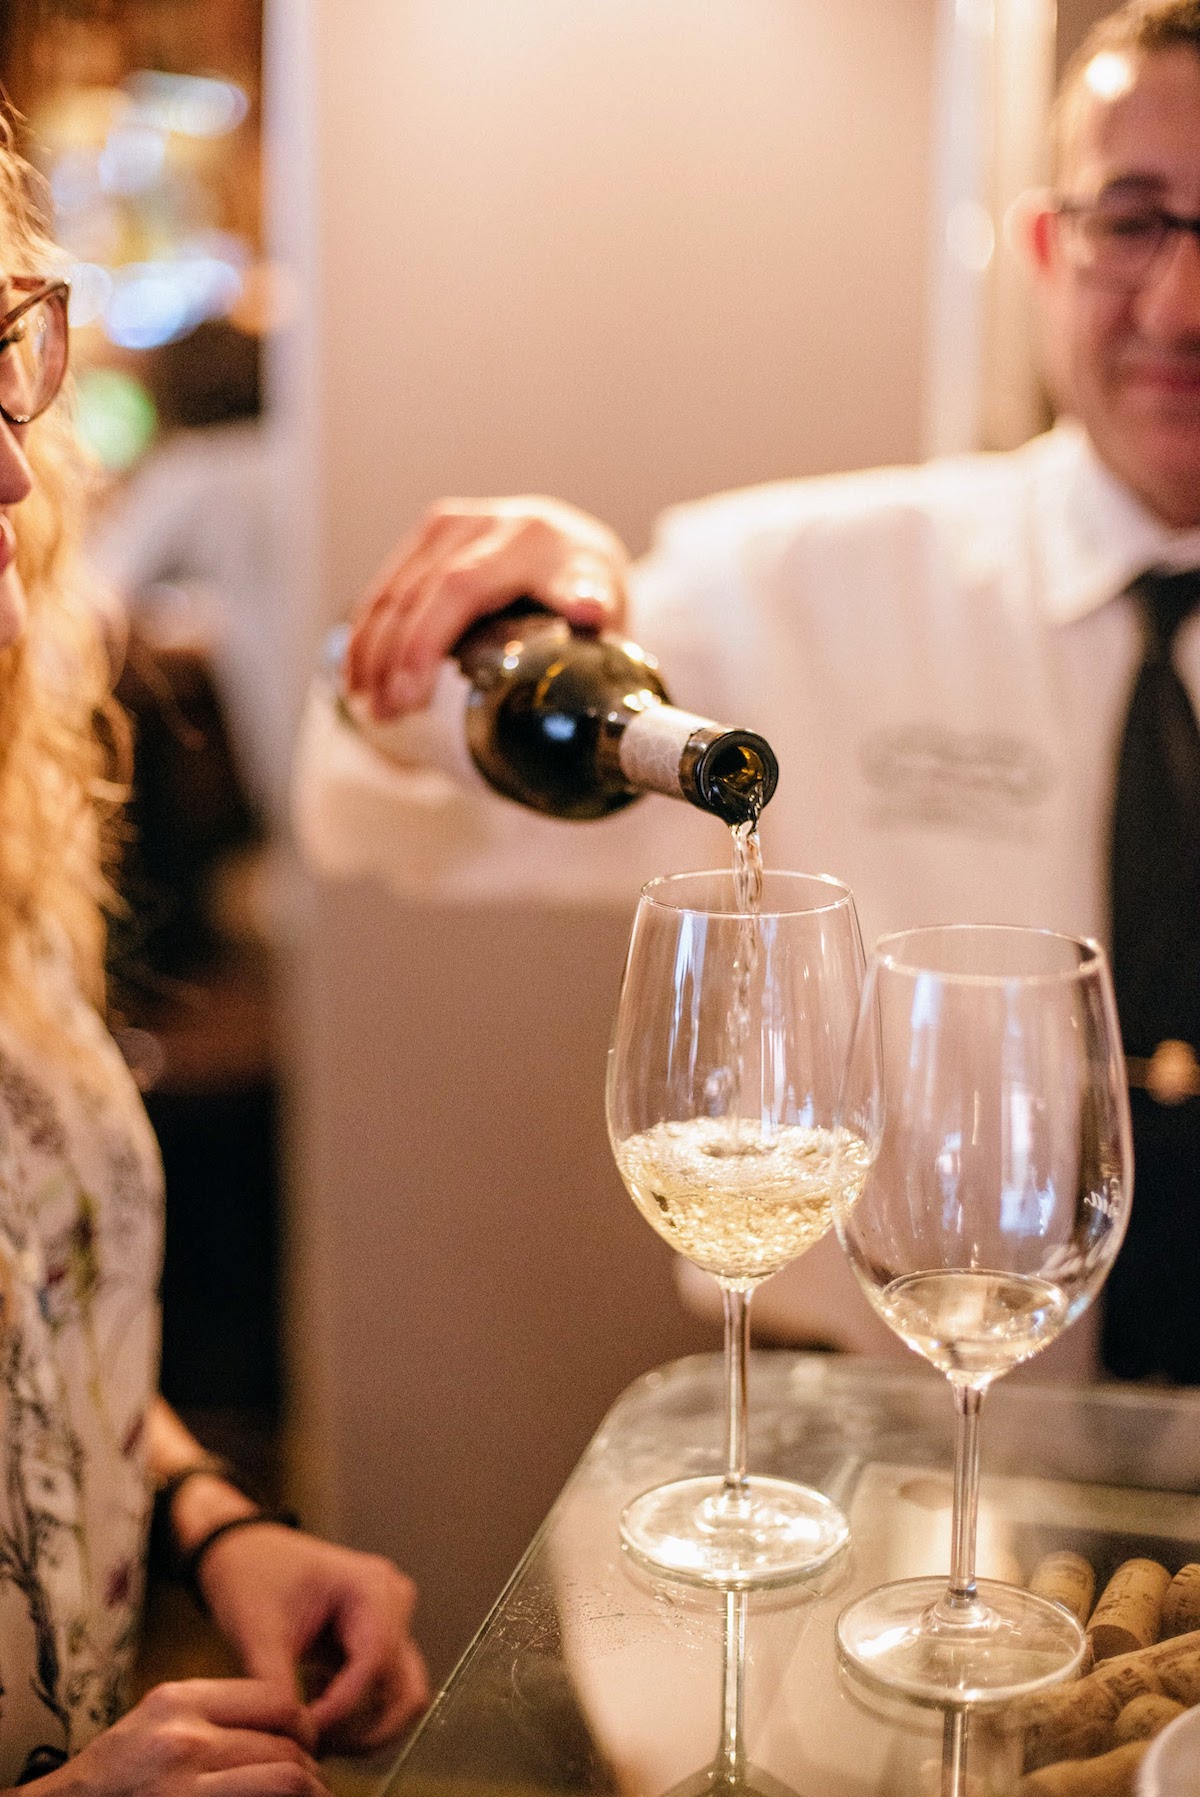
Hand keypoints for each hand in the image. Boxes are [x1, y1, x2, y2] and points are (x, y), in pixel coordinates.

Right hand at [33, 1679, 325, 1796]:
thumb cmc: (114, 1774)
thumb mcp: (158, 1722)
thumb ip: (213, 1716)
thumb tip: (287, 1727)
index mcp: (180, 1701)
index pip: (277, 1699)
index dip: (302, 1725)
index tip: (303, 1745)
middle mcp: (187, 1738)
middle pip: (289, 1743)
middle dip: (309, 1765)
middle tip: (310, 1781)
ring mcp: (188, 1786)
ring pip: (289, 1780)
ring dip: (307, 1791)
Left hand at [197, 1524, 429, 1754]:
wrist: (246, 1553)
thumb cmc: (252, 1575)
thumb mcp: (258, 1630)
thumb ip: (278, 1687)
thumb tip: (294, 1739)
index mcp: (370, 1587)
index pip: (375, 1665)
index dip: (343, 1711)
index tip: (305, 1735)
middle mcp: (393, 1603)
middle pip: (402, 1689)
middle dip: (363, 1730)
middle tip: (316, 1747)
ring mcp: (391, 1623)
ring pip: (401, 1698)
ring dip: (365, 1730)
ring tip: (316, 1739)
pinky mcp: (378, 1642)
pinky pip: (385, 1693)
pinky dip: (357, 1718)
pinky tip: (318, 1717)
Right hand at [346, 496, 629, 718]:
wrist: (579, 553)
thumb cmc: (591, 596)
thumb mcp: (604, 604)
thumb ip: (596, 610)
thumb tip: (586, 610)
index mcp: (530, 540)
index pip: (461, 587)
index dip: (426, 642)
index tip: (411, 697)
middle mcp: (487, 523)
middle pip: (420, 592)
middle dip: (393, 659)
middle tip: (386, 714)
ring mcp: (453, 525)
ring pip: (394, 589)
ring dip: (370, 651)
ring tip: (367, 705)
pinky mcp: (429, 535)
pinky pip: (387, 586)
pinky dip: (366, 633)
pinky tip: (356, 673)